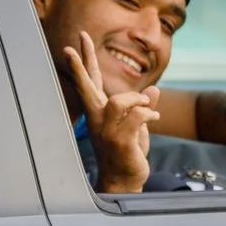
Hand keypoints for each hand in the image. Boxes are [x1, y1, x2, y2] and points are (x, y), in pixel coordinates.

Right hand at [63, 31, 159, 193]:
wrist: (124, 180)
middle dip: (79, 68)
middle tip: (70, 48)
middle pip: (86, 88)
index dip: (83, 64)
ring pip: (118, 101)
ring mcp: (107, 131)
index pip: (89, 84)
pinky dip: (149, 115)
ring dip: (137, 100)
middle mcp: (98, 120)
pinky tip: (155, 118)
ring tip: (147, 107)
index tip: (73, 45)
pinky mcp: (120, 141)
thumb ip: (143, 107)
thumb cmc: (128, 153)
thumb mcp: (137, 126)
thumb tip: (154, 91)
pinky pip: (136, 117)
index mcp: (99, 113)